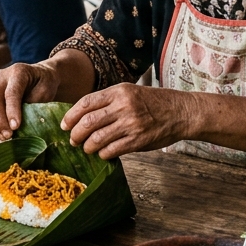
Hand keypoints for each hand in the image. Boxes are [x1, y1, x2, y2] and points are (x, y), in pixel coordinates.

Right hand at [0, 63, 61, 136]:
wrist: (39, 75)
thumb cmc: (44, 84)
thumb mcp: (46, 91)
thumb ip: (33, 104)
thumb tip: (21, 125)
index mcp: (18, 72)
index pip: (11, 93)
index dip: (12, 111)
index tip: (15, 127)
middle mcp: (2, 77)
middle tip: (8, 135)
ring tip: (4, 137)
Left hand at [61, 84, 191, 158]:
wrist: (180, 112)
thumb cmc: (153, 103)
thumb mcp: (130, 92)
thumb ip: (108, 101)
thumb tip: (83, 116)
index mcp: (119, 92)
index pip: (86, 103)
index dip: (71, 115)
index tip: (65, 124)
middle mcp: (123, 106)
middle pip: (87, 122)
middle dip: (76, 134)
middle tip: (73, 140)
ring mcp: (130, 124)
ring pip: (96, 139)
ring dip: (87, 147)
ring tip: (87, 148)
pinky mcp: (137, 141)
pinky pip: (111, 150)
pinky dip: (103, 154)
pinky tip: (103, 153)